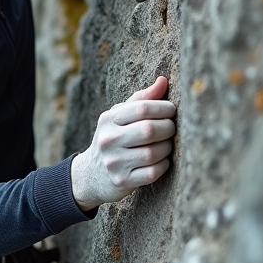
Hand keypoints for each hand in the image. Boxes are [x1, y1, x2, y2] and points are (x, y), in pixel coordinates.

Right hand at [71, 76, 174, 210]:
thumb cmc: (113, 139)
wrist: (90, 175)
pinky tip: (162, 161)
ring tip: (167, 144)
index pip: (142, 108)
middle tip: (172, 128)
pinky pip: (152, 172)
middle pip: (149, 130)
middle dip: (168, 128)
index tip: (171, 110)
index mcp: (108, 120)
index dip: (163, 107)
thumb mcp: (119, 117)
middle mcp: (108, 140)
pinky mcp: (122, 181)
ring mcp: (114, 162)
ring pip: (153, 152)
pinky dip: (163, 165)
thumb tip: (163, 80)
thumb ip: (141, 100)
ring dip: (167, 148)